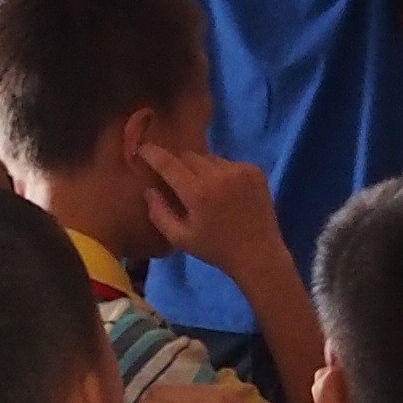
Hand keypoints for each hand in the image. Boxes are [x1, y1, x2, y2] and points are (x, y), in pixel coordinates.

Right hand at [138, 141, 288, 282]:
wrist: (259, 254)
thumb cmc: (216, 249)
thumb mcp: (180, 238)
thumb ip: (158, 212)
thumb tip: (149, 189)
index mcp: (198, 192)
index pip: (168, 163)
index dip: (152, 153)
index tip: (143, 148)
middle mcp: (219, 175)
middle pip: (188, 156)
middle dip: (178, 164)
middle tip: (177, 180)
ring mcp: (240, 170)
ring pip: (209, 158)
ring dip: (201, 169)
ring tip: (205, 191)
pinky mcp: (255, 170)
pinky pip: (228, 163)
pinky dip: (221, 173)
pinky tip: (226, 193)